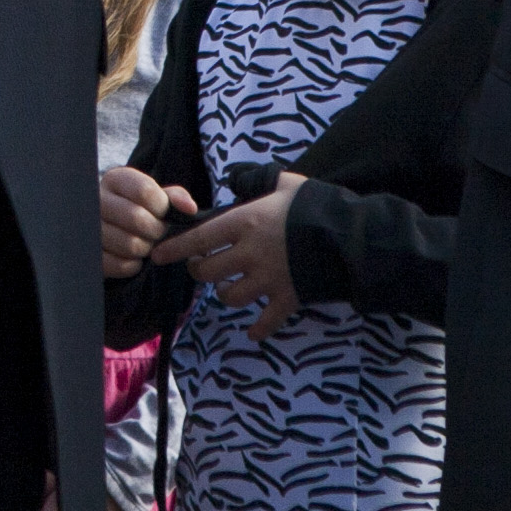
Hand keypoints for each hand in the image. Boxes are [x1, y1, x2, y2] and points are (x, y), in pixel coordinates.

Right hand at [98, 162, 191, 281]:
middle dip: (156, 231)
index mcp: (116, 179)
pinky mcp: (90, 254)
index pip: (145, 191)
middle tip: (157, 232)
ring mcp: (90, 228)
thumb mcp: (156, 197)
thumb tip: (189, 208)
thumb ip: (175, 198)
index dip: (162, 207)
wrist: (112, 229)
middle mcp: (97, 200)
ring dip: (146, 249)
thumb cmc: (140, 210)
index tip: (163, 213)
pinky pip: (121, 265)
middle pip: (137, 218)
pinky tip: (132, 257)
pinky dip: (134, 265)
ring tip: (144, 243)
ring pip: (130, 245)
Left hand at [154, 174, 306, 337]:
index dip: (175, 248)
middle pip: (207, 272)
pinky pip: (266, 322)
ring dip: (225, 295)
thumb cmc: (316, 205)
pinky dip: (258, 329)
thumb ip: (258, 180)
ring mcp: (268, 279)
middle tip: (201, 267)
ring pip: (230, 297)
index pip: (199, 237)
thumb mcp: (286, 182)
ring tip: (228, 289)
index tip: (158, 255)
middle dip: (199, 271)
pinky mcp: (288, 299)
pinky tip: (254, 332)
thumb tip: (239, 178)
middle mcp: (250, 253)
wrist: (352, 236)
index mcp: (245, 223)